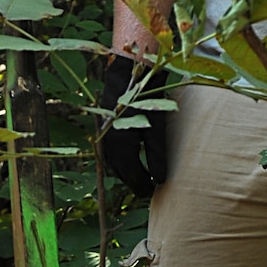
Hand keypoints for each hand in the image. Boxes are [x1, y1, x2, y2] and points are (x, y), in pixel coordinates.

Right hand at [100, 54, 171, 195]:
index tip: (153, 193)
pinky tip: (132, 158)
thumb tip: (161, 180)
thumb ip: (157, 155)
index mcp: (121, 148)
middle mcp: (109, 145)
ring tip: (143, 175)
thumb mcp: (155, 129)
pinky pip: (113, 152)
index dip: (142, 186)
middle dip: (135, 180)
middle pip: (122, 172)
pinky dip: (123, 159)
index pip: (131, 177)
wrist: (128, 73)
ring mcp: (105, 137)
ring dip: (128, 170)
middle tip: (149, 187)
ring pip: (116, 163)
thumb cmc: (145, 99)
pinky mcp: (106, 129)